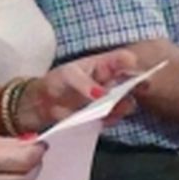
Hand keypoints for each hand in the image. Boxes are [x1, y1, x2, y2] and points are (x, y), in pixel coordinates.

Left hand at [19, 48, 140, 131]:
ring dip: (122, 106)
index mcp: (104, 65)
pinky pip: (114, 118)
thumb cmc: (56, 81)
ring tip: (110, 108)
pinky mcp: (103, 116)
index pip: (123, 59)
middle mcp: (110, 81)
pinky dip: (110, 119)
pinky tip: (101, 119)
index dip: (132, 63)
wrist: (42, 104)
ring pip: (126, 102)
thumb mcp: (67, 75)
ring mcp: (108, 100)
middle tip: (131, 92)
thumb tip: (102, 94)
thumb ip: (85, 83)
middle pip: (132, 82)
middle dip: (136, 87)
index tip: (133, 68)